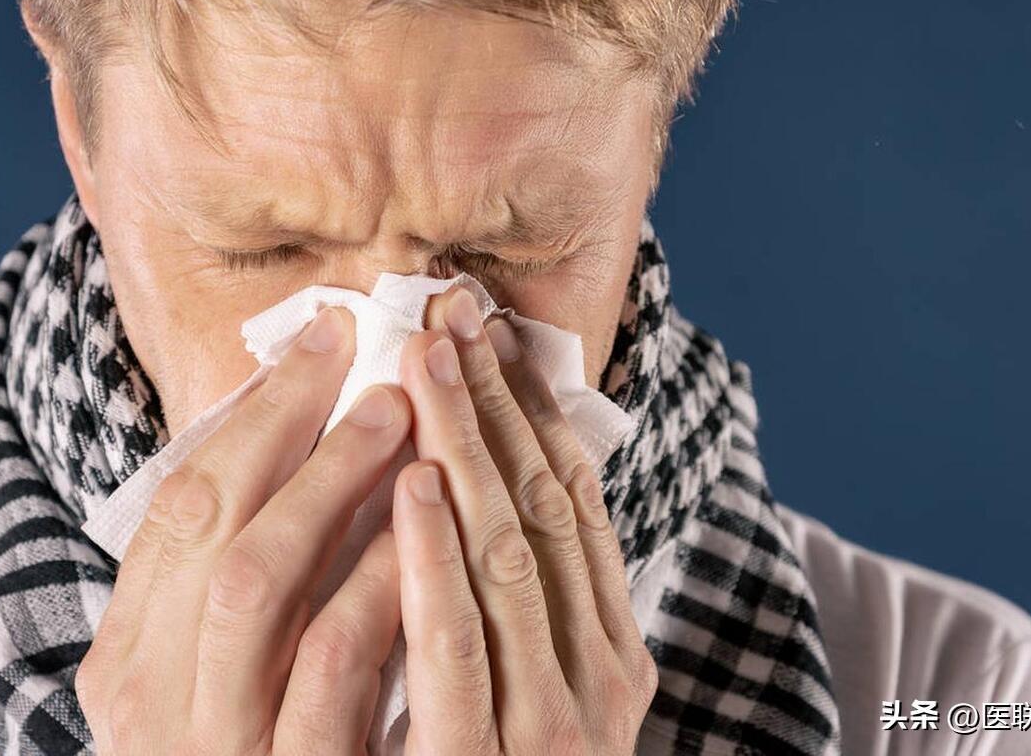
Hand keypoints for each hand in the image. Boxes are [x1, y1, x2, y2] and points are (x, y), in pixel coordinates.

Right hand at [75, 308, 412, 753]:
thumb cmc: (279, 746)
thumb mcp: (240, 666)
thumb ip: (259, 572)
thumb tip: (313, 435)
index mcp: (133, 661)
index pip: (180, 506)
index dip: (256, 413)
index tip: (325, 338)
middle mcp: (157, 703)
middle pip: (212, 527)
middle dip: (296, 428)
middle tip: (376, 354)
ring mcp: (224, 743)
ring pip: (261, 585)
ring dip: (337, 483)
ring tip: (405, 411)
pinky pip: (335, 667)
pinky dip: (377, 578)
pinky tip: (426, 517)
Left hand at [393, 287, 658, 753]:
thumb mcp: (541, 689)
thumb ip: (521, 607)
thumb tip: (479, 495)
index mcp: (616, 648)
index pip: (575, 505)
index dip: (532, 414)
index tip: (490, 338)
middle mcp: (604, 675)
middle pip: (546, 510)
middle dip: (496, 407)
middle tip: (450, 314)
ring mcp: (560, 720)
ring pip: (511, 557)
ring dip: (467, 450)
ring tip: (428, 363)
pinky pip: (464, 643)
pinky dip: (438, 556)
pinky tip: (413, 481)